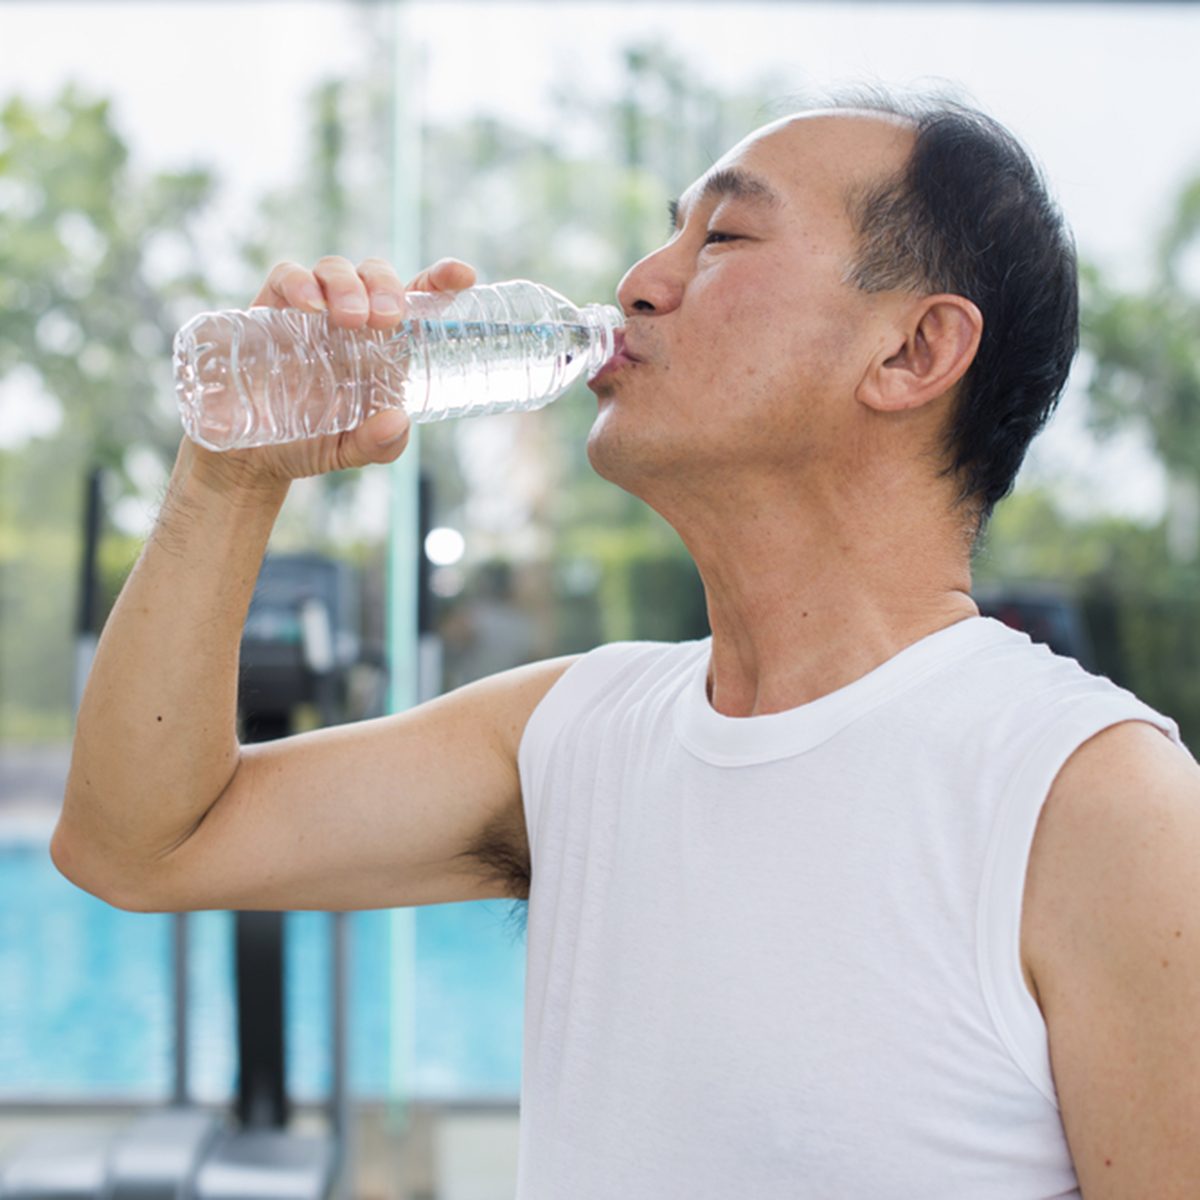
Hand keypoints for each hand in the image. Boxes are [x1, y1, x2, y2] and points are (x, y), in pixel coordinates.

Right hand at [182, 256, 478, 492]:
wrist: (252, 455)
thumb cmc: (314, 443)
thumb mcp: (354, 451)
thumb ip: (380, 443)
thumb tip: (398, 421)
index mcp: (384, 344)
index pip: (418, 299)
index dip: (441, 279)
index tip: (463, 276)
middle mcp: (351, 320)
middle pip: (376, 275)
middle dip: (386, 285)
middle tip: (388, 317)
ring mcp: (310, 311)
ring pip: (334, 268)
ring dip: (349, 284)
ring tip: (352, 319)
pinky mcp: (270, 310)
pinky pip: (286, 277)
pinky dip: (300, 283)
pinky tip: (310, 307)